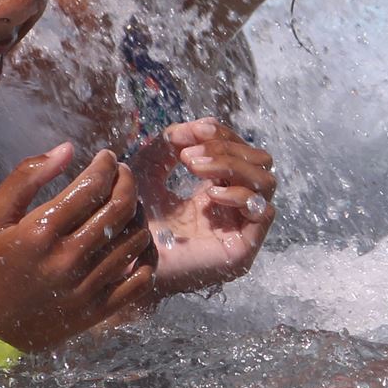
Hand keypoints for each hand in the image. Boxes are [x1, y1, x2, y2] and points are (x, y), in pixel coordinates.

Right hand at [0, 143, 158, 353]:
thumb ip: (27, 176)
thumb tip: (67, 149)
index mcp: (41, 231)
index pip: (92, 186)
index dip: (105, 165)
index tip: (105, 157)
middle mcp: (68, 259)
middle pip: (120, 209)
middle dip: (127, 182)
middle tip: (122, 173)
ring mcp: (86, 288)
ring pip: (135, 241)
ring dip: (138, 214)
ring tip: (128, 203)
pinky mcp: (96, 312)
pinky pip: (139, 281)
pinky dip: (146, 257)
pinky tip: (138, 242)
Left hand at [137, 118, 275, 292]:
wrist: (122, 261)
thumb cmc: (131, 218)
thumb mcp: (150, 167)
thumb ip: (172, 141)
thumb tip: (198, 126)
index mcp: (217, 192)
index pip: (242, 152)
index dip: (223, 135)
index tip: (193, 131)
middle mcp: (234, 210)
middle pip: (260, 162)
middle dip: (227, 149)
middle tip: (189, 156)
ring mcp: (241, 230)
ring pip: (265, 182)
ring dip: (232, 165)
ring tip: (196, 167)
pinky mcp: (242, 252)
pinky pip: (262, 212)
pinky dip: (238, 195)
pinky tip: (208, 194)